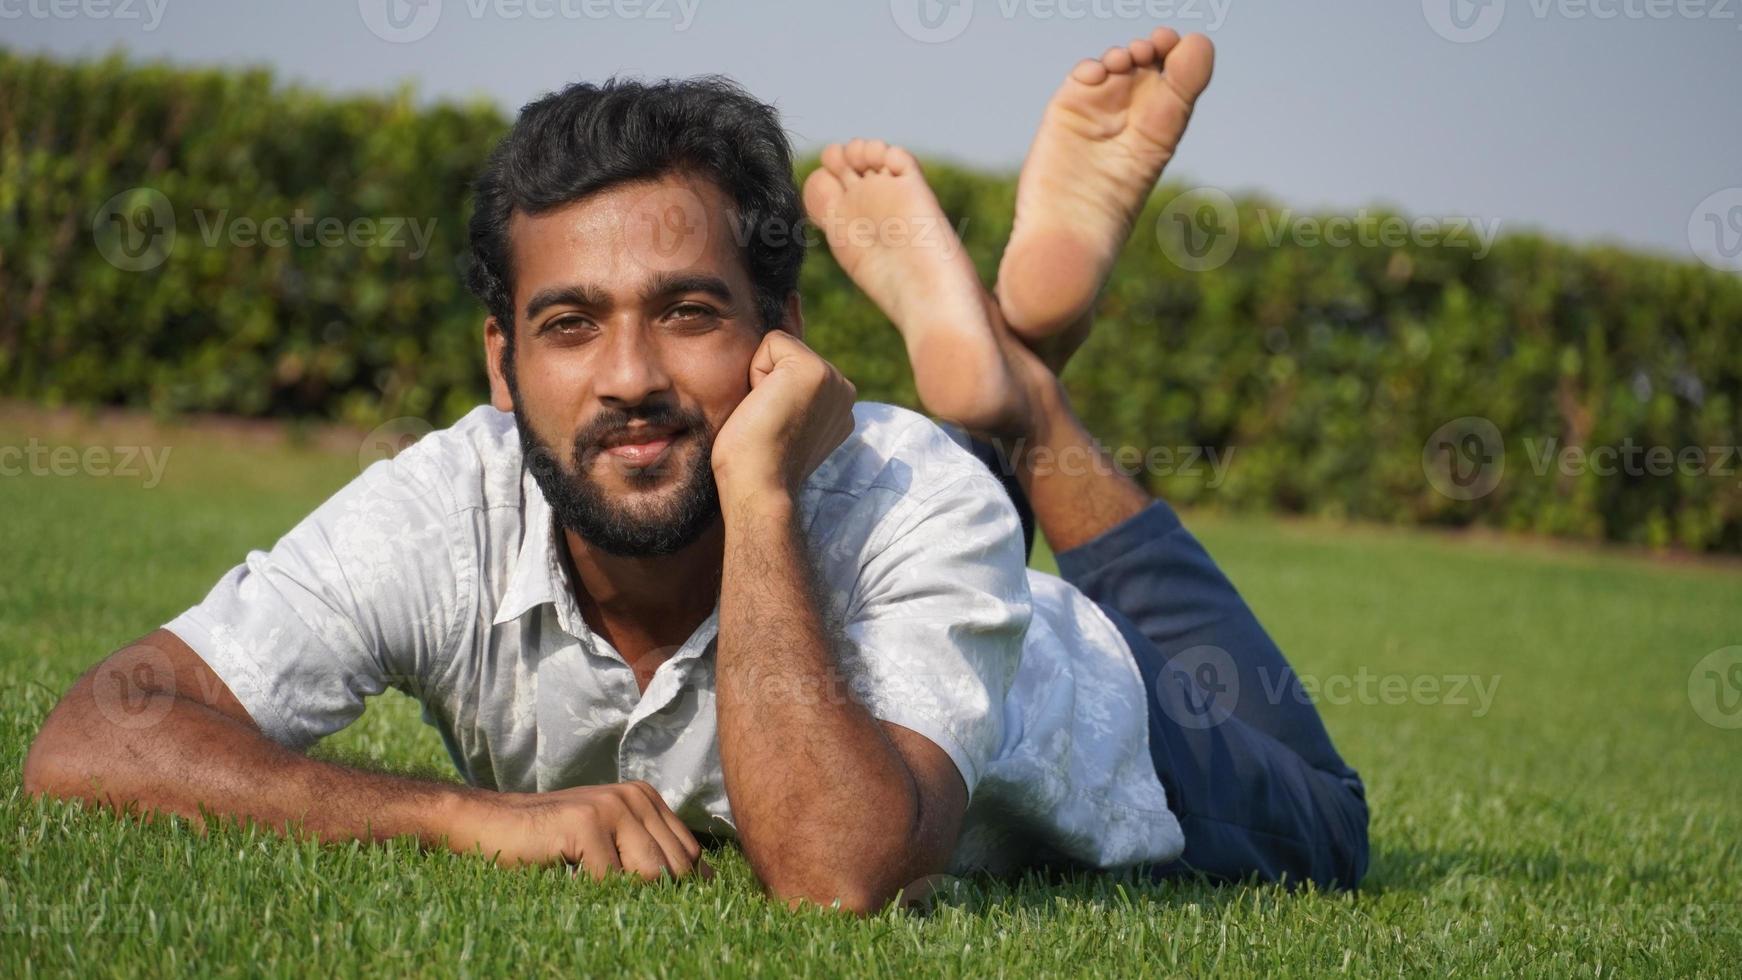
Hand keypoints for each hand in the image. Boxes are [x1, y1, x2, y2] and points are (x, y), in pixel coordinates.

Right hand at [444, 781, 707, 881]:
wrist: (492, 824)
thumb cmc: (551, 843)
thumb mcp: (610, 843)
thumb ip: (650, 854)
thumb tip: (704, 886)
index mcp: (646, 798)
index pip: (690, 854)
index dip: (678, 886)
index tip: (660, 909)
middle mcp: (635, 796)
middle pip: (676, 867)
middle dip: (657, 895)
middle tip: (620, 901)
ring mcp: (612, 805)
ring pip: (651, 875)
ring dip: (626, 896)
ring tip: (597, 890)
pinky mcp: (586, 822)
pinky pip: (611, 880)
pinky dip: (593, 893)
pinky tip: (570, 878)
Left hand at [711, 330, 856, 501]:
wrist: (759, 487)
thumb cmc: (755, 463)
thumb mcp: (784, 423)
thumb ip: (792, 399)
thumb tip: (771, 379)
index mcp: (839, 406)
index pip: (793, 369)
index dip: (770, 390)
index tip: (775, 428)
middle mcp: (844, 390)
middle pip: (787, 354)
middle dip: (768, 381)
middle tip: (770, 422)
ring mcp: (835, 379)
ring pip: (780, 349)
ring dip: (762, 378)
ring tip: (768, 416)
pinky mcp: (815, 371)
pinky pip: (772, 342)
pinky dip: (756, 370)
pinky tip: (765, 405)